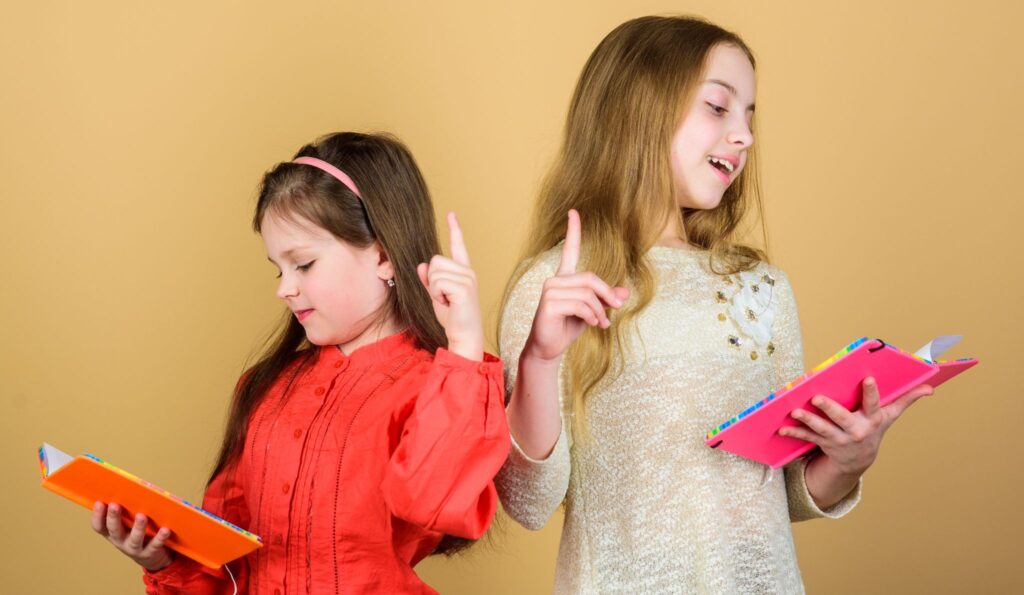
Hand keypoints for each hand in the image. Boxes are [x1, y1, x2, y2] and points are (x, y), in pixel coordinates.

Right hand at [91, 501, 173, 571]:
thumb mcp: (128, 524)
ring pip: (135, 539)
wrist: (152, 558)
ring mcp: (135, 549)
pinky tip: (165, 529)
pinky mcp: (150, 553)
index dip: (97, 516)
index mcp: (113, 533)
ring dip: (138, 527)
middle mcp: (121, 542)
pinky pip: (155, 545)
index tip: (99, 502)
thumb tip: (127, 489)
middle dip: (114, 518)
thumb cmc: (138, 534)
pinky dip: (160, 537)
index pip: (100, 526)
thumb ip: (126, 512)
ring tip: (141, 516)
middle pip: (115, 531)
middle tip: (114, 505)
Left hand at [417, 212, 483, 360]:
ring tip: (447, 302)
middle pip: (435, 260)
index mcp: (464, 272)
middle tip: (443, 298)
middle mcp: (468, 272)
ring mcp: (468, 279)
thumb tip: (421, 266)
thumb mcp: (437, 297)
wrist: (464, 337)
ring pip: (434, 272)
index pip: (458, 246)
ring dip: (434, 290)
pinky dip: (437, 296)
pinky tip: (448, 304)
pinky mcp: (464, 288)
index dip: (454, 229)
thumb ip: (430, 281)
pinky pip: (437, 283)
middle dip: (432, 281)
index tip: (451, 214)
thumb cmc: (453, 318)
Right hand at [521, 209, 629, 363]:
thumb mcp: (592, 313)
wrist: (548, 348)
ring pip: (587, 293)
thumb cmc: (567, 328)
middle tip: (617, 309)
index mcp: (564, 278)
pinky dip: (591, 316)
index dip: (573, 231)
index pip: (569, 250)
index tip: (573, 212)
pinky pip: (580, 305)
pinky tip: (591, 324)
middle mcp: (554, 281)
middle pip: (590, 277)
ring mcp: (549, 291)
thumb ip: (606, 300)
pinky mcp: (548, 304)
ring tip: (601, 324)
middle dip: (607, 294)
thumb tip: (625, 292)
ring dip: (600, 310)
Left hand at [779, 377, 933, 474]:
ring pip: (821, 429)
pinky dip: (794, 433)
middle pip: (842, 418)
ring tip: (794, 412)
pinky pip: (807, 438)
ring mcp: (838, 438)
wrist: (858, 459)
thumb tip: (931, 387)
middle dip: (829, 409)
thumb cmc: (874, 428)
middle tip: (817, 398)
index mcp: (872, 420)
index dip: (871, 393)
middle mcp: (855, 430)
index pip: (873, 405)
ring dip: (807, 421)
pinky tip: (782, 428)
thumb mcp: (890, 416)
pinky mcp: (823, 443)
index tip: (868, 378)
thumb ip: (906, 400)